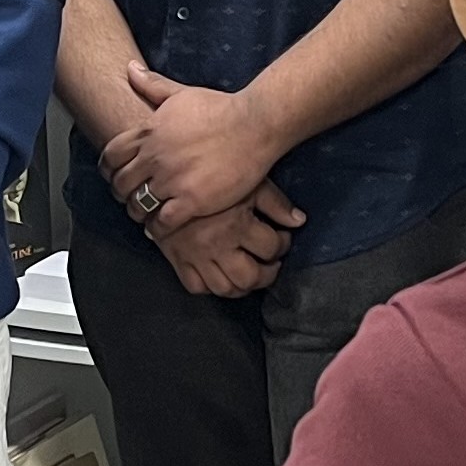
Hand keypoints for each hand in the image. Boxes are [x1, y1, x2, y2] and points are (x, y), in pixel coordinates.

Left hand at [101, 64, 283, 233]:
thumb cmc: (222, 108)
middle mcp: (155, 157)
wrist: (254, 125)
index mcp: (149, 132)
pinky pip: (162, 222)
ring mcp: (172, 180)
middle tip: (129, 198)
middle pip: (121, 183)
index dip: (109, 168)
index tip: (115, 175)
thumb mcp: (182, 93)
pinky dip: (157, 229)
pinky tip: (160, 229)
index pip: (111, 155)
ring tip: (145, 215)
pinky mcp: (192, 201)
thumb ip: (152, 85)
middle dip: (122, 193)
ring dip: (138, 212)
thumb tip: (129, 69)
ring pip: (138, 204)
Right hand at [159, 185, 297, 296]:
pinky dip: (211, 286)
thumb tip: (299, 221)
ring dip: (242, 285)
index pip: (271, 248)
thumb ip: (275, 203)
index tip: (282, 239)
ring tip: (249, 272)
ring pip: (225, 288)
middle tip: (270, 263)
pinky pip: (196, 287)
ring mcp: (196, 256)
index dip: (283, 244)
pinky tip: (220, 274)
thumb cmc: (213, 177)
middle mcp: (217, 245)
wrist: (166, 178)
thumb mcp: (248, 182)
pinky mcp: (178, 260)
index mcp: (237, 224)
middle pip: (250, 277)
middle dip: (267, 274)